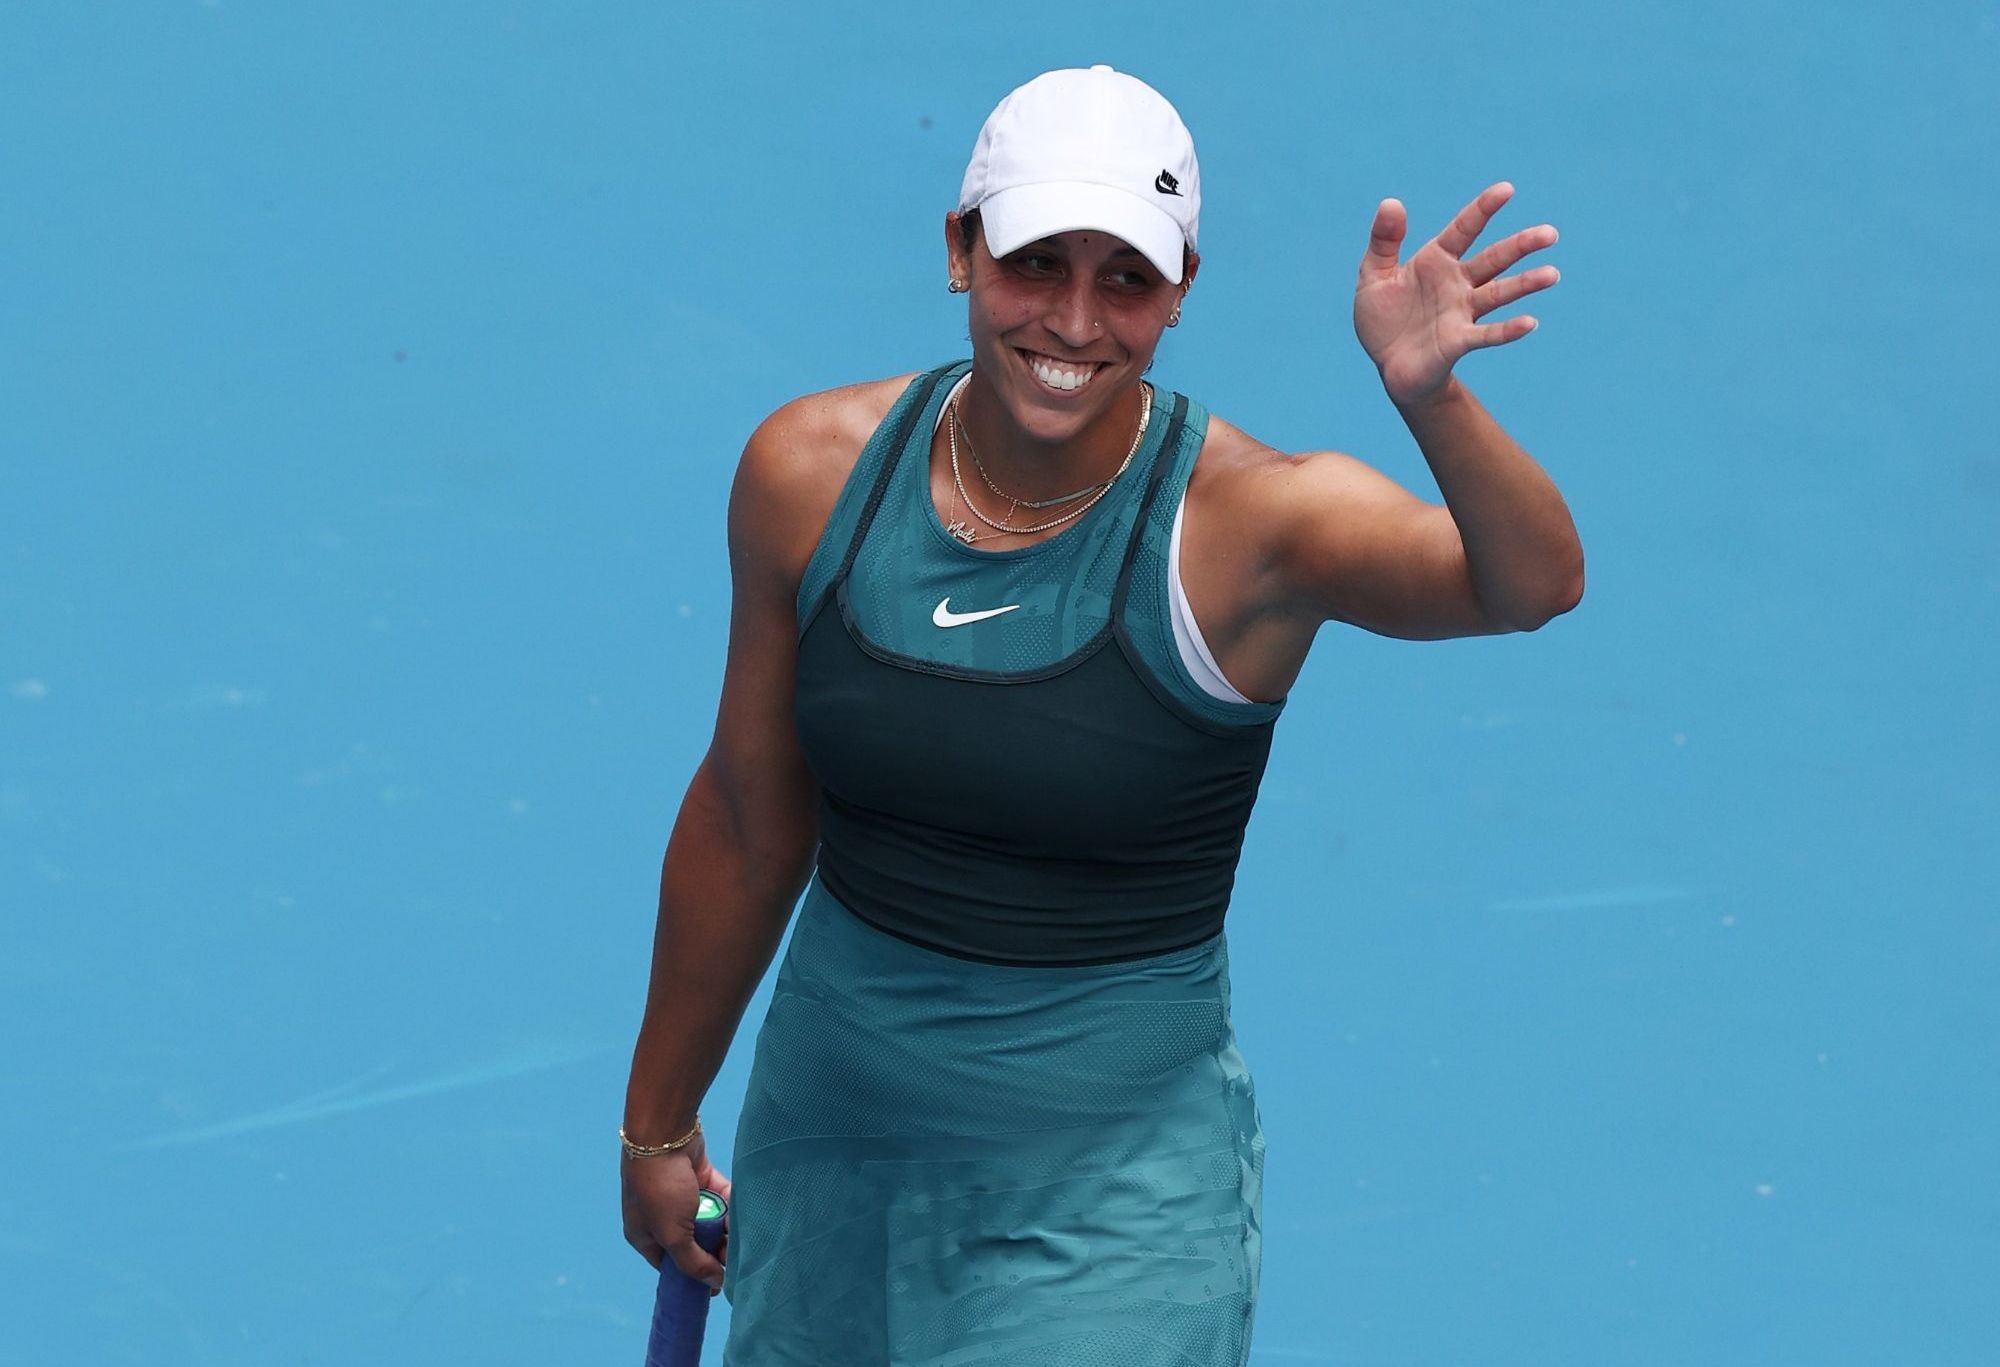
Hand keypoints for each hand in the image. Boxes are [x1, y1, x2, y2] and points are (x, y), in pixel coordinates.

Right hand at [622, 1128, 732, 1294]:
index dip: (691, 1277)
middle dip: (713, 1251)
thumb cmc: (660, 1189)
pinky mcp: (698, 1177)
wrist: (664, 1134)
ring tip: (742, 1236)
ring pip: (708, 1220)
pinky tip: (745, 1214)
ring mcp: (680, 1196)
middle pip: (692, 1243)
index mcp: (644, 1235)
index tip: (717, 1284)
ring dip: (724, 1229)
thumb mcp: (672, 1234)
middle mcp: (661, 1217)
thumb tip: (714, 1285)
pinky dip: (730, 1206)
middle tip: (734, 1257)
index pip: (669, 1265)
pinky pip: (718, 1197)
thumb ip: (693, 1263)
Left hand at [1353, 181, 1558, 406]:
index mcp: (1437, 260)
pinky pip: (1487, 334)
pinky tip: (1529, 323)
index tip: (1506, 190)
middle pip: (1494, 259)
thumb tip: (1391, 203)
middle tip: (1550, 234)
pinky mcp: (1459, 342)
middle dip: (1521, 245)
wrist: (1388, 365)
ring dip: (1525, 284)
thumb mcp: (1373, 275)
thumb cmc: (1382, 317)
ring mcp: (1462, 312)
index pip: (1464, 229)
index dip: (1483, 209)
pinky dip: (1508, 330)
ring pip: (1499, 293)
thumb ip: (1383, 241)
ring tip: (1551, 274)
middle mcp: (1457, 283)